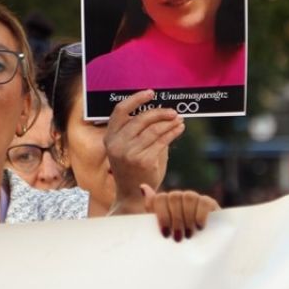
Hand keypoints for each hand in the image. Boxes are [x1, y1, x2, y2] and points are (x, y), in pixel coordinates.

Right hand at [105, 90, 184, 215]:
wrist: (132, 195)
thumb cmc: (133, 169)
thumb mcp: (129, 148)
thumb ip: (140, 131)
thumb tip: (160, 112)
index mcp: (110, 138)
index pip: (120, 111)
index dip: (136, 99)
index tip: (150, 93)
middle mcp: (117, 144)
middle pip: (141, 118)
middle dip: (159, 112)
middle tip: (172, 112)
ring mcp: (130, 153)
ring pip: (154, 130)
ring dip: (169, 123)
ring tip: (178, 120)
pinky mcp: (144, 160)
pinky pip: (162, 141)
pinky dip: (173, 133)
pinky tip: (179, 129)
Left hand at [144, 184, 217, 241]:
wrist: (200, 247)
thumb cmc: (176, 238)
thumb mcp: (162, 229)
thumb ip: (152, 210)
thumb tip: (142, 186)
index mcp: (165, 202)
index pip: (159, 198)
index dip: (162, 216)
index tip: (165, 234)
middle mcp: (179, 197)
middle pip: (173, 197)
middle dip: (175, 219)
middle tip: (178, 238)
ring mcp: (194, 198)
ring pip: (188, 197)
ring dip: (187, 218)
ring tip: (189, 235)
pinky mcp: (208, 202)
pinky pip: (203, 202)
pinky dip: (200, 215)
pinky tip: (200, 227)